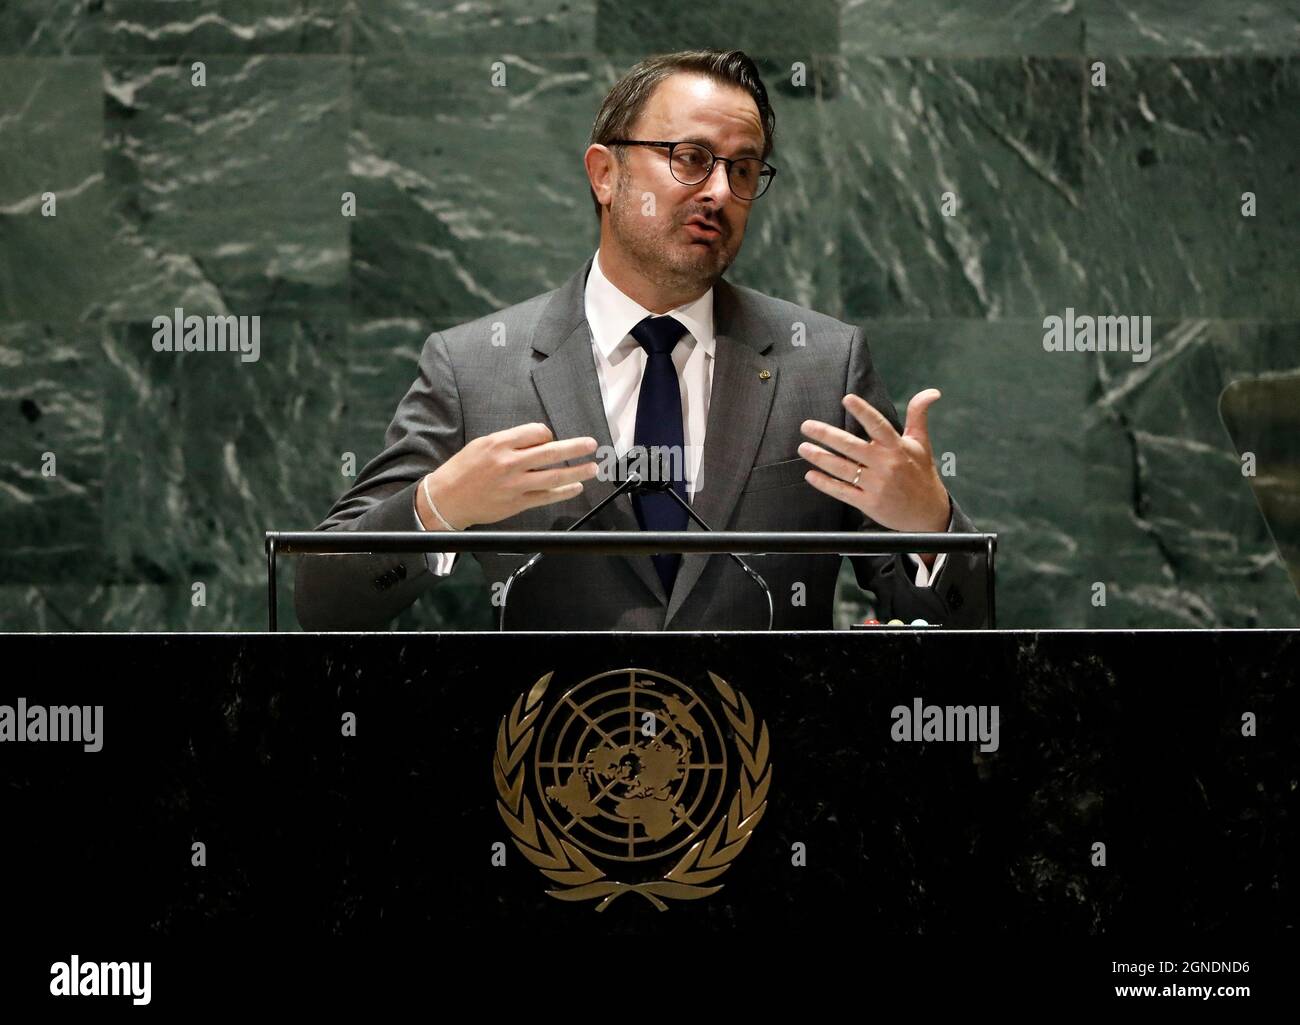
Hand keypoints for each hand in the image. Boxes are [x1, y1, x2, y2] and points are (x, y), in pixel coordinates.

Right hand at [417, 422, 598, 529]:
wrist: (446, 499)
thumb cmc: (463, 469)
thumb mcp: (482, 444)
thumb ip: (510, 442)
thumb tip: (539, 441)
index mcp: (500, 444)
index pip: (536, 432)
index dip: (546, 434)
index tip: (548, 438)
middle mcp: (510, 463)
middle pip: (551, 452)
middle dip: (576, 447)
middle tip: (592, 445)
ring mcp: (515, 485)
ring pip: (554, 476)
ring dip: (577, 471)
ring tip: (592, 468)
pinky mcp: (517, 503)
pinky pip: (546, 496)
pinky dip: (563, 492)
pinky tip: (575, 487)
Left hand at [798, 390, 950, 533]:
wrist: (928, 514)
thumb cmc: (921, 474)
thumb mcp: (921, 443)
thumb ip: (918, 416)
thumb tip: (932, 392)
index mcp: (897, 447)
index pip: (878, 425)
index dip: (863, 411)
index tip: (846, 399)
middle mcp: (886, 464)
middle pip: (851, 446)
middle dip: (826, 435)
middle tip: (806, 426)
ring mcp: (877, 485)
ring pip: (842, 469)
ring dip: (820, 458)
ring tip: (803, 448)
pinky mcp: (869, 503)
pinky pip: (842, 491)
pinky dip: (825, 484)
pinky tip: (811, 475)